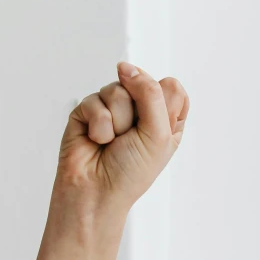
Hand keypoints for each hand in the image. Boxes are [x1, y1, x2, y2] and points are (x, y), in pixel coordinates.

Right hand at [55, 62, 188, 219]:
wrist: (95, 191)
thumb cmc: (131, 172)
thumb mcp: (158, 134)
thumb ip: (151, 94)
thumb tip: (126, 67)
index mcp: (166, 118)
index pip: (171, 87)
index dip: (162, 102)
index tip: (156, 127)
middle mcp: (140, 110)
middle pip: (143, 82)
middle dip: (138, 112)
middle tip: (132, 137)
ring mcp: (113, 108)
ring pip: (117, 89)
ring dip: (117, 121)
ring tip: (112, 141)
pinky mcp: (88, 110)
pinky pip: (94, 100)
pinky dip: (98, 125)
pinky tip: (96, 140)